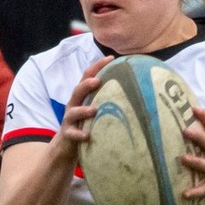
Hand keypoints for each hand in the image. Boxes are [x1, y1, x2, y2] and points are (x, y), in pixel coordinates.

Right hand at [47, 58, 107, 173]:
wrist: (66, 146)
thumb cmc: (87, 124)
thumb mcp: (96, 110)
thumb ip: (109, 99)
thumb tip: (137, 91)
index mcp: (82, 96)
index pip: (88, 76)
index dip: (97, 66)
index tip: (111, 58)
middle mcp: (74, 105)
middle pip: (77, 90)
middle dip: (86, 84)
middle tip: (98, 80)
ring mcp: (69, 120)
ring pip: (73, 111)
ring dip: (83, 110)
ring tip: (94, 110)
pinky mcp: (68, 134)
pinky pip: (73, 134)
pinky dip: (80, 135)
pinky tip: (88, 136)